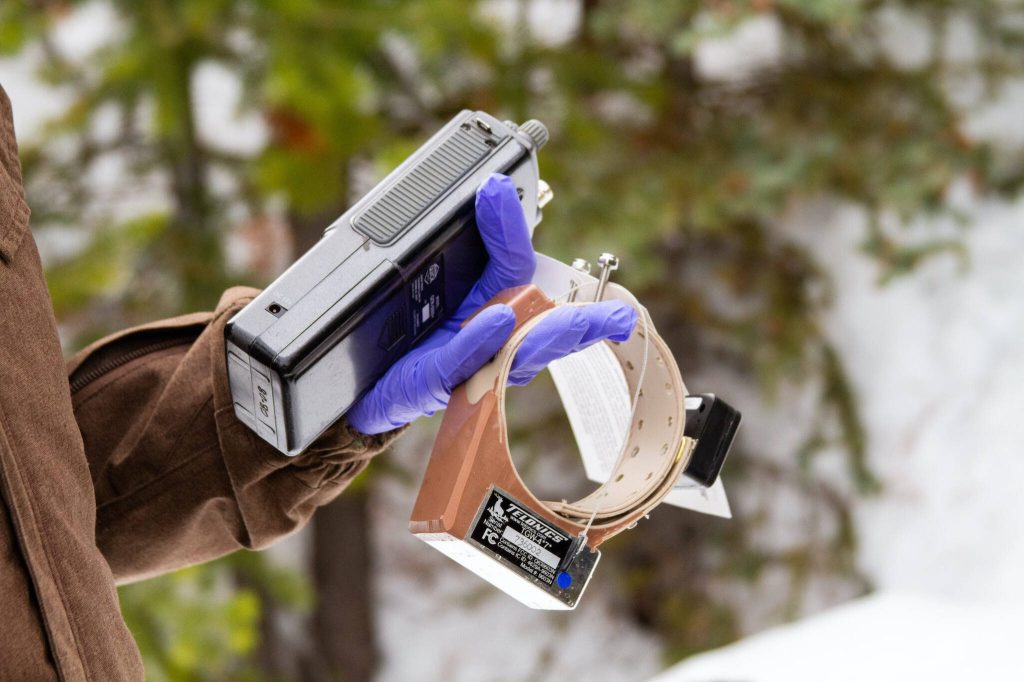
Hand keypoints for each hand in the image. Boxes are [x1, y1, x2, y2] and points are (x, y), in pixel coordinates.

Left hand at [346, 174, 636, 434]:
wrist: (370, 371)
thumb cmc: (421, 326)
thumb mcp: (456, 270)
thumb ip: (487, 239)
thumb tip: (499, 186)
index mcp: (513, 317)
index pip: (556, 303)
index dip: (592, 310)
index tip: (622, 314)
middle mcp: (502, 348)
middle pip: (548, 336)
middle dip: (584, 329)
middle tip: (616, 321)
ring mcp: (473, 366)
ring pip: (516, 352)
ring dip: (544, 334)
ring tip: (567, 319)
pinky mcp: (437, 377)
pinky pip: (462, 358)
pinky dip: (481, 338)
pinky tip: (498, 320)